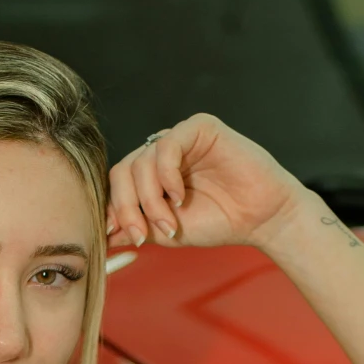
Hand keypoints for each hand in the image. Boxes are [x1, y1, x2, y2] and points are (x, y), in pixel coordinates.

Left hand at [107, 114, 303, 252]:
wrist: (261, 218)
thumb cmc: (220, 222)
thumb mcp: (167, 231)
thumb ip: (137, 227)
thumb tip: (102, 234)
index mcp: (152, 173)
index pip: (118, 184)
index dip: (116, 209)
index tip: (125, 236)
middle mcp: (162, 153)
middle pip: (124, 171)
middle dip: (128, 207)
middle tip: (143, 234)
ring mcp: (180, 138)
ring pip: (142, 161)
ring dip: (150, 198)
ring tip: (170, 221)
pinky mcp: (199, 127)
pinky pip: (167, 145)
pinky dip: (166, 175)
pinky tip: (178, 196)